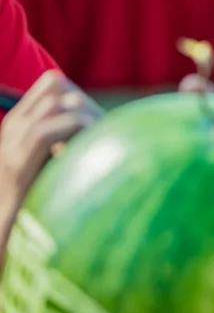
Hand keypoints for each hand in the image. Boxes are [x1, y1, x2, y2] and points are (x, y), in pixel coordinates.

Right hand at [0, 71, 101, 248]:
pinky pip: (46, 131)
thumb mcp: (56, 158)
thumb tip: (105, 123)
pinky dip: (73, 132)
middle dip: (89, 105)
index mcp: (21, 121)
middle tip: (106, 130)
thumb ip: (70, 139)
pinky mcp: (16, 161)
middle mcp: (14, 125)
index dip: (82, 94)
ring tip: (100, 139)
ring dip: (86, 117)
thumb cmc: (41, 196)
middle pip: (60, 90)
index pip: (53, 83)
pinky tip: (88, 147)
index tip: (98, 119)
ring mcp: (12, 141)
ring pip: (56, 105)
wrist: (8, 229)